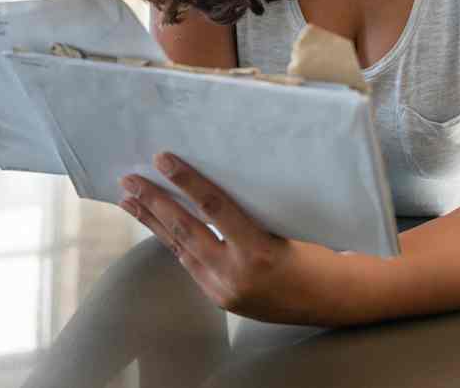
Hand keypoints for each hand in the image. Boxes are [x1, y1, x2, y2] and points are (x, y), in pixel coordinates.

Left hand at [119, 153, 338, 324]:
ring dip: (153, 221)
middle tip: (130, 178)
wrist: (330, 300)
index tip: (162, 159)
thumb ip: (249, 209)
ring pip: (179, 248)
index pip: (214, 207)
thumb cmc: (315, 252)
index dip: (186, 180)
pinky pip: (189, 262)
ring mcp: (224, 290)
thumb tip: (211, 178)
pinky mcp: (219, 298)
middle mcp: (237, 274)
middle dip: (154, 201)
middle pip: (186, 229)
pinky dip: (171, 240)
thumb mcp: (286, 225)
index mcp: (259, 250)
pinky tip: (155, 223)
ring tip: (129, 199)